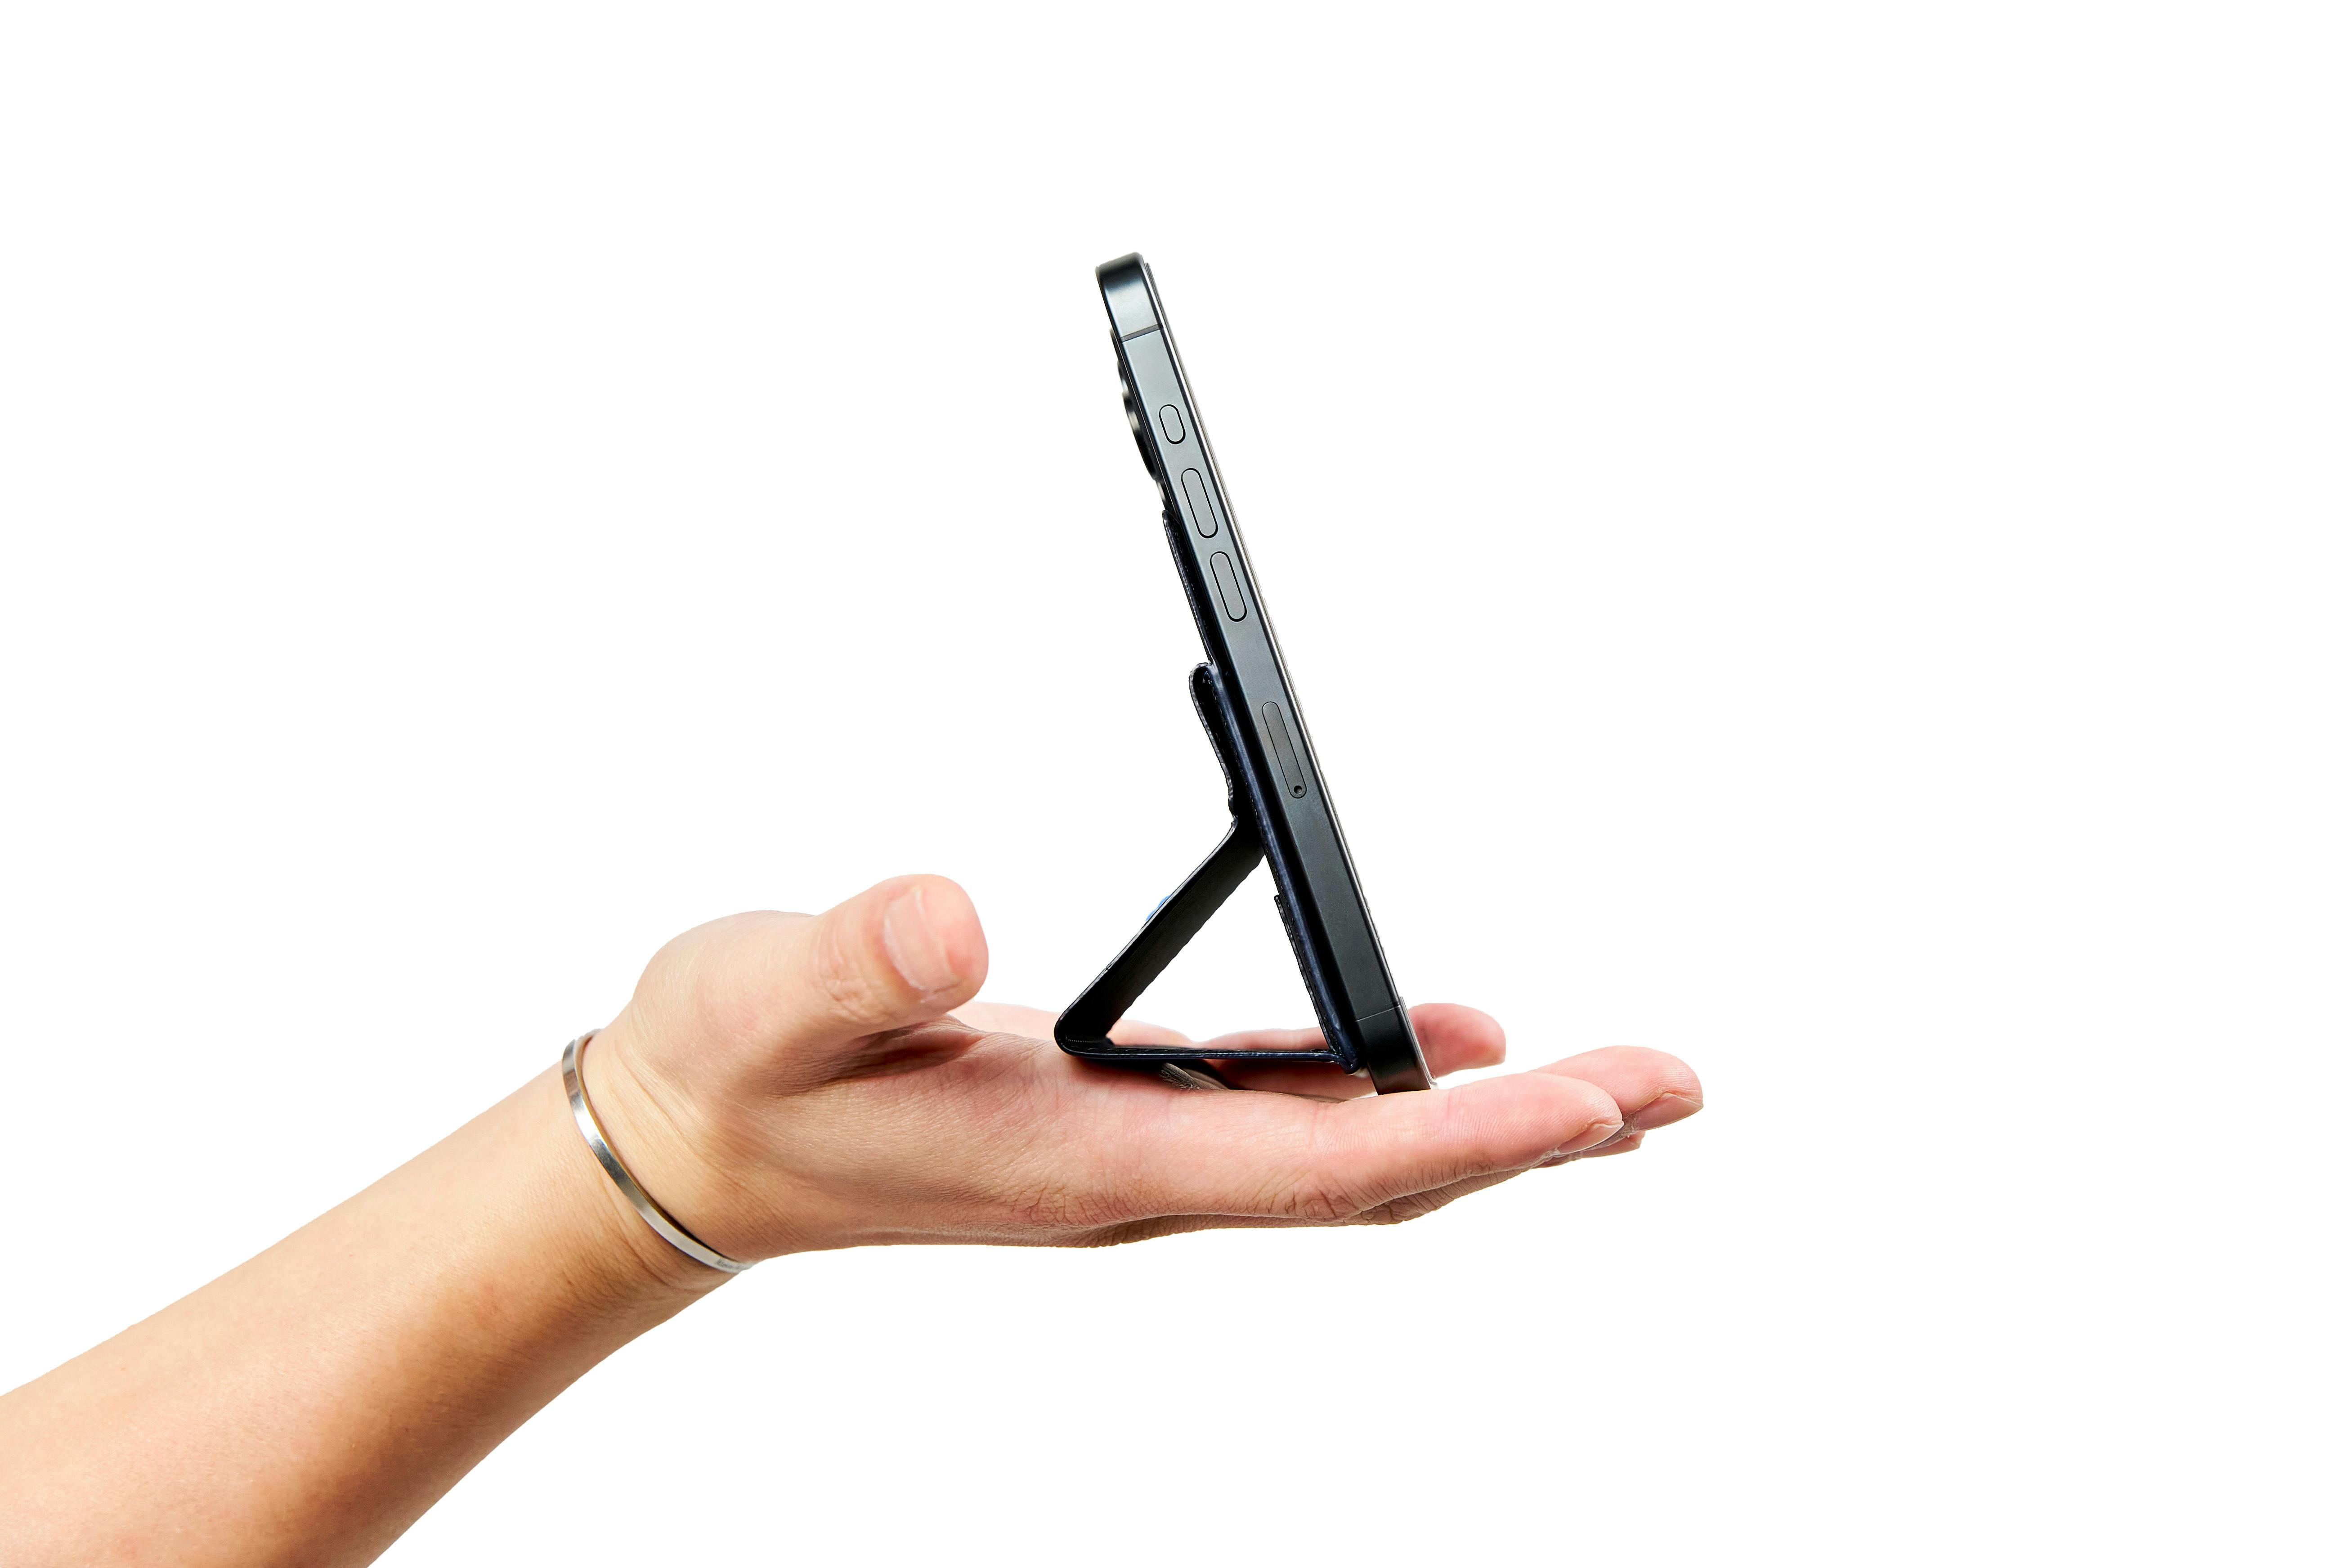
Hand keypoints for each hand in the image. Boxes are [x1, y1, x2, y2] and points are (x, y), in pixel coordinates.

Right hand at [580, 876, 1701, 1271]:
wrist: (688, 1150)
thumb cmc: (727, 1075)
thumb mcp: (763, 1000)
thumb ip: (855, 962)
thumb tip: (955, 921)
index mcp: (1081, 1163)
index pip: (1313, 1161)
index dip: (1464, 1133)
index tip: (1595, 1101)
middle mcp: (1133, 1177)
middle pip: (1370, 1174)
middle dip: (1528, 1134)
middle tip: (1664, 1087)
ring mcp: (1130, 1152)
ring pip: (1342, 1152)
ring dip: (1475, 1120)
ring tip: (1599, 1083)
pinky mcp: (1113, 1113)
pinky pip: (1280, 1111)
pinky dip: (1372, 1081)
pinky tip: (1423, 1038)